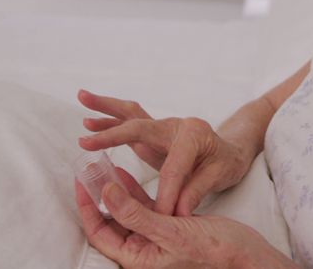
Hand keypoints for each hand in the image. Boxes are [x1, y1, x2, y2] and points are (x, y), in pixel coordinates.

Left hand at [75, 169, 291, 268]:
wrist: (244, 252)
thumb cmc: (212, 249)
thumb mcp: (169, 231)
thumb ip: (135, 214)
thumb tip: (106, 193)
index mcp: (138, 258)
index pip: (100, 233)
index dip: (88, 207)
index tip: (81, 182)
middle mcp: (143, 250)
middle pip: (110, 222)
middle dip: (99, 196)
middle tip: (89, 171)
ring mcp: (155, 238)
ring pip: (125, 211)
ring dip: (115, 190)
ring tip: (103, 166)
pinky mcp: (168, 227)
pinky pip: (143, 207)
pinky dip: (133, 191)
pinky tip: (125, 174)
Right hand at [78, 90, 250, 215]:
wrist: (231, 149)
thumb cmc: (227, 162)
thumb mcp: (220, 176)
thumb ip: (196, 191)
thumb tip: (176, 211)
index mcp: (193, 135)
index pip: (173, 168)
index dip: (166, 194)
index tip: (162, 215)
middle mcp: (175, 124)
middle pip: (140, 125)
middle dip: (112, 134)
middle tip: (87, 141)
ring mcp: (163, 125)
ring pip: (131, 114)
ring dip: (105, 107)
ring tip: (81, 97)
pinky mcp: (154, 132)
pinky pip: (130, 123)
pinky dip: (110, 120)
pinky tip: (90, 121)